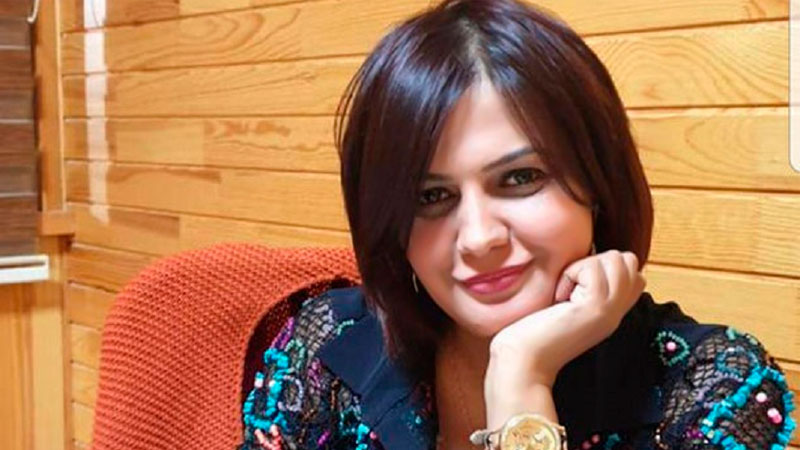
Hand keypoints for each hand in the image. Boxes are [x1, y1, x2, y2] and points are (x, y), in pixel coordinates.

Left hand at [487, 250, 645, 389]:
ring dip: (583, 267)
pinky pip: (592, 268)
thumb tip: (590, 256)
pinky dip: (570, 274)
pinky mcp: (595, 307)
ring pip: (615, 259)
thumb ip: (585, 286)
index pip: (633, 272)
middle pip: (628, 260)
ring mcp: (609, 310)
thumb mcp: (569, 305)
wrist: (524, 361)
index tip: (576, 287)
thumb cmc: (534, 332)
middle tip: (571, 287)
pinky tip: (559, 297)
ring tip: (565, 292)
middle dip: (596, 261)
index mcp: (612, 311)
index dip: (603, 267)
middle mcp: (617, 312)